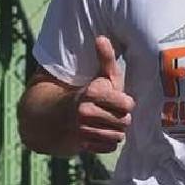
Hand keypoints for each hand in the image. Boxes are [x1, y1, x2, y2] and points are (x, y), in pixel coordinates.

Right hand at [74, 36, 134, 152]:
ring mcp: (82, 130)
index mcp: (93, 92)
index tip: (121, 100)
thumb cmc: (88, 93)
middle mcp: (86, 111)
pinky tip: (100, 132)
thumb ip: (105, 58)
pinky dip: (108, 142)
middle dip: (122, 118)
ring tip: (107, 122)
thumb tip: (101, 37)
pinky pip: (109, 147)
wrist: (56, 116)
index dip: (127, 103)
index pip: (128, 105)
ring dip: (116, 130)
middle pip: (125, 122)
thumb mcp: (99, 75)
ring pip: (118, 136)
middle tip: (114, 112)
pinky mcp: (82, 145)